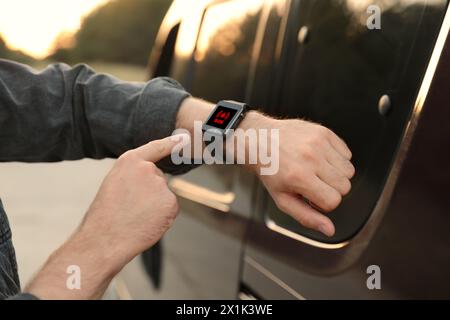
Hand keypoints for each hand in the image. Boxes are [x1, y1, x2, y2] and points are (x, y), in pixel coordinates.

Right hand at [26, 134, 188, 298]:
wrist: (105, 240)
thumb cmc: (105, 215)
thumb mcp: (114, 183)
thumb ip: (134, 175)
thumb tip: (155, 180)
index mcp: (130, 161)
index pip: (156, 148)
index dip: (170, 142)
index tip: (184, 137)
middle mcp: (149, 169)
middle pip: (157, 178)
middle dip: (148, 192)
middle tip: (129, 207)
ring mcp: (161, 186)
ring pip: (163, 195)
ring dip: (154, 205)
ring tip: (135, 216)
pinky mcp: (171, 203)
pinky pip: (169, 208)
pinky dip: (161, 217)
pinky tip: (145, 223)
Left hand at [244, 114, 354, 236]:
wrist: (260, 141)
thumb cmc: (271, 172)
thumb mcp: (283, 199)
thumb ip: (307, 217)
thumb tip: (329, 230)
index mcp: (299, 177)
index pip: (333, 201)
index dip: (324, 203)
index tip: (311, 197)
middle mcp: (311, 158)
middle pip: (345, 187)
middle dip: (332, 190)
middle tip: (314, 184)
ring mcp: (319, 143)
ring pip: (349, 171)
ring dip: (337, 175)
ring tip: (317, 171)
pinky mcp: (324, 132)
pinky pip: (347, 153)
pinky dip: (337, 159)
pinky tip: (320, 159)